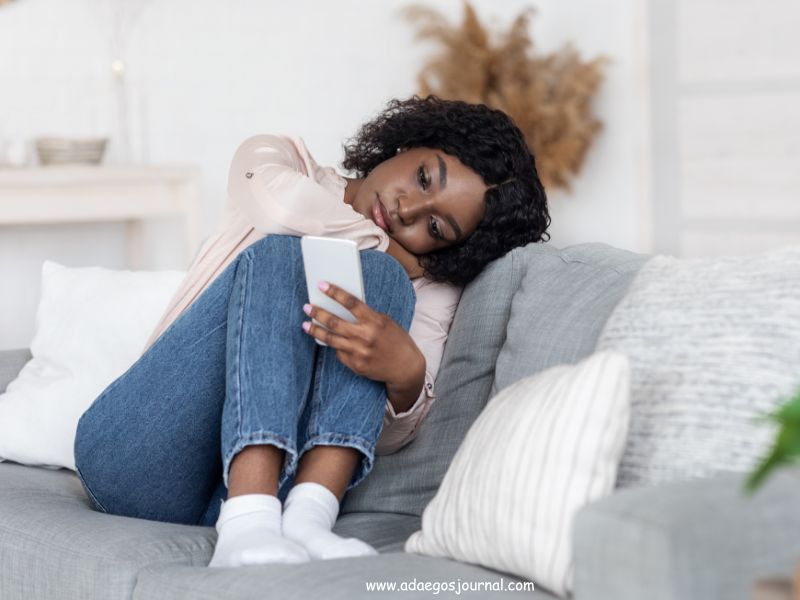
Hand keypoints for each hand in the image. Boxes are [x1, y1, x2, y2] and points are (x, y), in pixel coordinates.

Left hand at [301, 281, 422, 385]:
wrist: (405, 367)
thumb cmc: (396, 340)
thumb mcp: (385, 322)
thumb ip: (366, 316)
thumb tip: (343, 308)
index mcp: (375, 321)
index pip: (351, 303)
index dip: (335, 292)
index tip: (321, 285)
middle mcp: (366, 336)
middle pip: (335, 322)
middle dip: (318, 313)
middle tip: (307, 307)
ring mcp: (360, 352)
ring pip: (331, 339)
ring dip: (316, 330)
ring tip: (306, 324)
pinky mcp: (356, 365)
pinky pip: (339, 353)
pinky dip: (334, 346)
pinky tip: (329, 341)